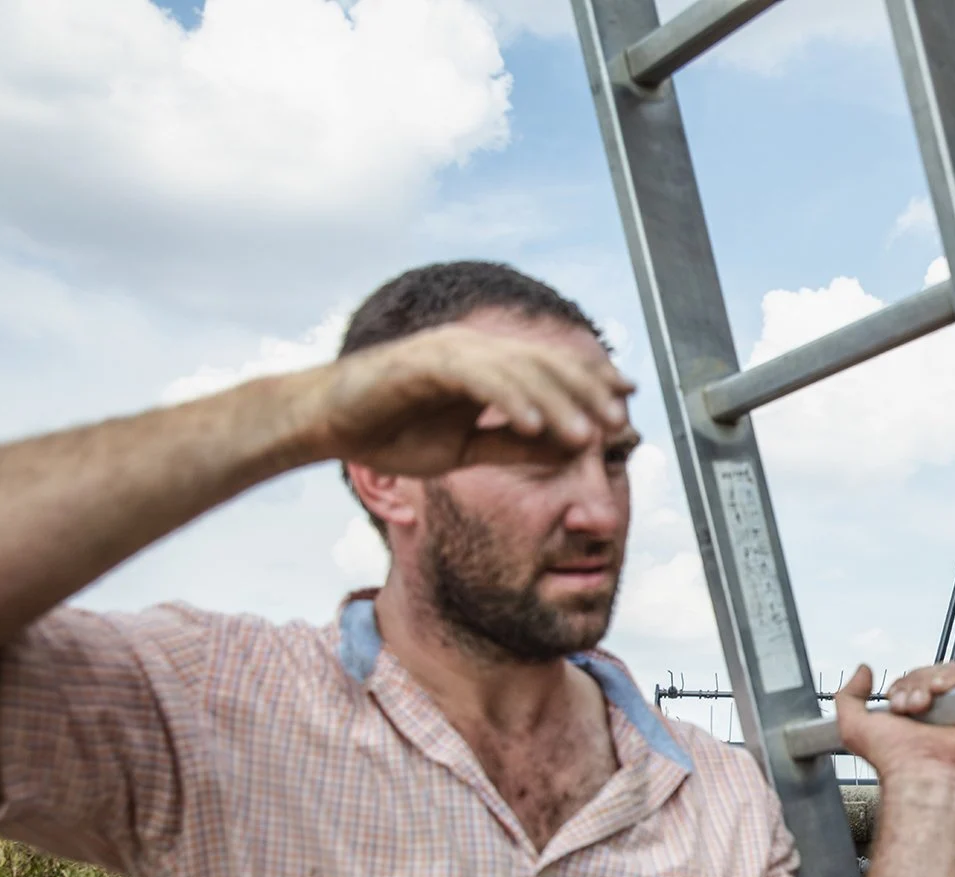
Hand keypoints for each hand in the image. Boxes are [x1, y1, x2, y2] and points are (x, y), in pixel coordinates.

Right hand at [296, 324, 634, 476]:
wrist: (327, 424)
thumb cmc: (392, 432)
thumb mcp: (466, 449)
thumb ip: (513, 443)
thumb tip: (566, 448)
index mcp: (486, 365)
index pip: (550, 367)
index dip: (591, 380)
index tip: (627, 401)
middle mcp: (473, 349)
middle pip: (544, 363)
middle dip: (586, 390)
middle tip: (620, 418)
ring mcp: (449, 351)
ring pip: (518, 370)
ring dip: (557, 402)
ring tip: (587, 434)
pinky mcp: (424, 362)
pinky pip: (478, 379)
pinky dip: (510, 400)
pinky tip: (535, 425)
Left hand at [834, 663, 954, 779]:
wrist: (918, 771)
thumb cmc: (892, 759)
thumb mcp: (853, 726)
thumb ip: (848, 696)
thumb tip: (861, 671)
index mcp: (912, 715)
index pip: (911, 680)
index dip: (902, 685)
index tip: (895, 702)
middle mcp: (936, 713)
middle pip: (928, 674)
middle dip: (914, 684)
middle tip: (908, 706)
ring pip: (947, 674)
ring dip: (931, 682)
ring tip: (924, 703)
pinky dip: (954, 679)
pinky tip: (941, 693)